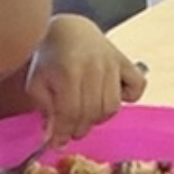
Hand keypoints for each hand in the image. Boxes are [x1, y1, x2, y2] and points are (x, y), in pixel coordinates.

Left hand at [25, 15, 144, 143]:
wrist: (69, 30)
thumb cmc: (50, 58)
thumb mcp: (36, 83)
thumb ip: (45, 110)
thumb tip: (54, 137)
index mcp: (69, 71)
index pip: (70, 112)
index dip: (63, 132)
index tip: (56, 143)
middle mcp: (94, 67)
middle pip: (92, 112)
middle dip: (79, 128)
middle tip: (70, 132)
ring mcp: (113, 64)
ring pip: (112, 106)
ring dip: (99, 118)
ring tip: (87, 116)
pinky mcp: (126, 62)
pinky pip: (137, 86)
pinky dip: (129, 97)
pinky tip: (112, 97)